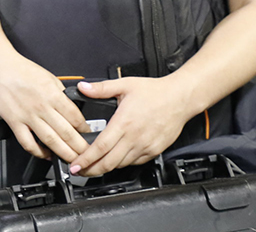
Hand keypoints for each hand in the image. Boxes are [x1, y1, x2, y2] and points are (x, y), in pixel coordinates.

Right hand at [0, 56, 90, 162]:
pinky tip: (47, 155)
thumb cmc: (23, 70)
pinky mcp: (14, 123)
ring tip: (73, 160)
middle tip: (87, 154)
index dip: (85, 129)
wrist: (0, 67)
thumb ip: (62, 94)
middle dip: (80, 147)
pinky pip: (28, 143)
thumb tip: (73, 108)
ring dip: (64, 153)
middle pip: (66, 132)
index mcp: (53, 94)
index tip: (89, 135)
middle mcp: (42, 107)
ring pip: (50, 140)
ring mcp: (28, 116)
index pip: (75, 117)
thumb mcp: (50, 77)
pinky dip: (39, 152)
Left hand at [69, 77, 190, 176]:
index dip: (85, 159)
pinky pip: (135, 162)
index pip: (100, 147)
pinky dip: (122, 163)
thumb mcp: (125, 84)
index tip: (75, 165)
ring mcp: (145, 146)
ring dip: (106, 168)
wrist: (180, 98)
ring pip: (121, 164)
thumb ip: (101, 88)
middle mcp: (134, 137)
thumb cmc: (155, 91)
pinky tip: (116, 159)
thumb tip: (83, 88)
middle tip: (79, 172)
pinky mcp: (154, 150)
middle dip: (91, 170)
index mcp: (124, 122)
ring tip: (94, 166)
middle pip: (108, 162)